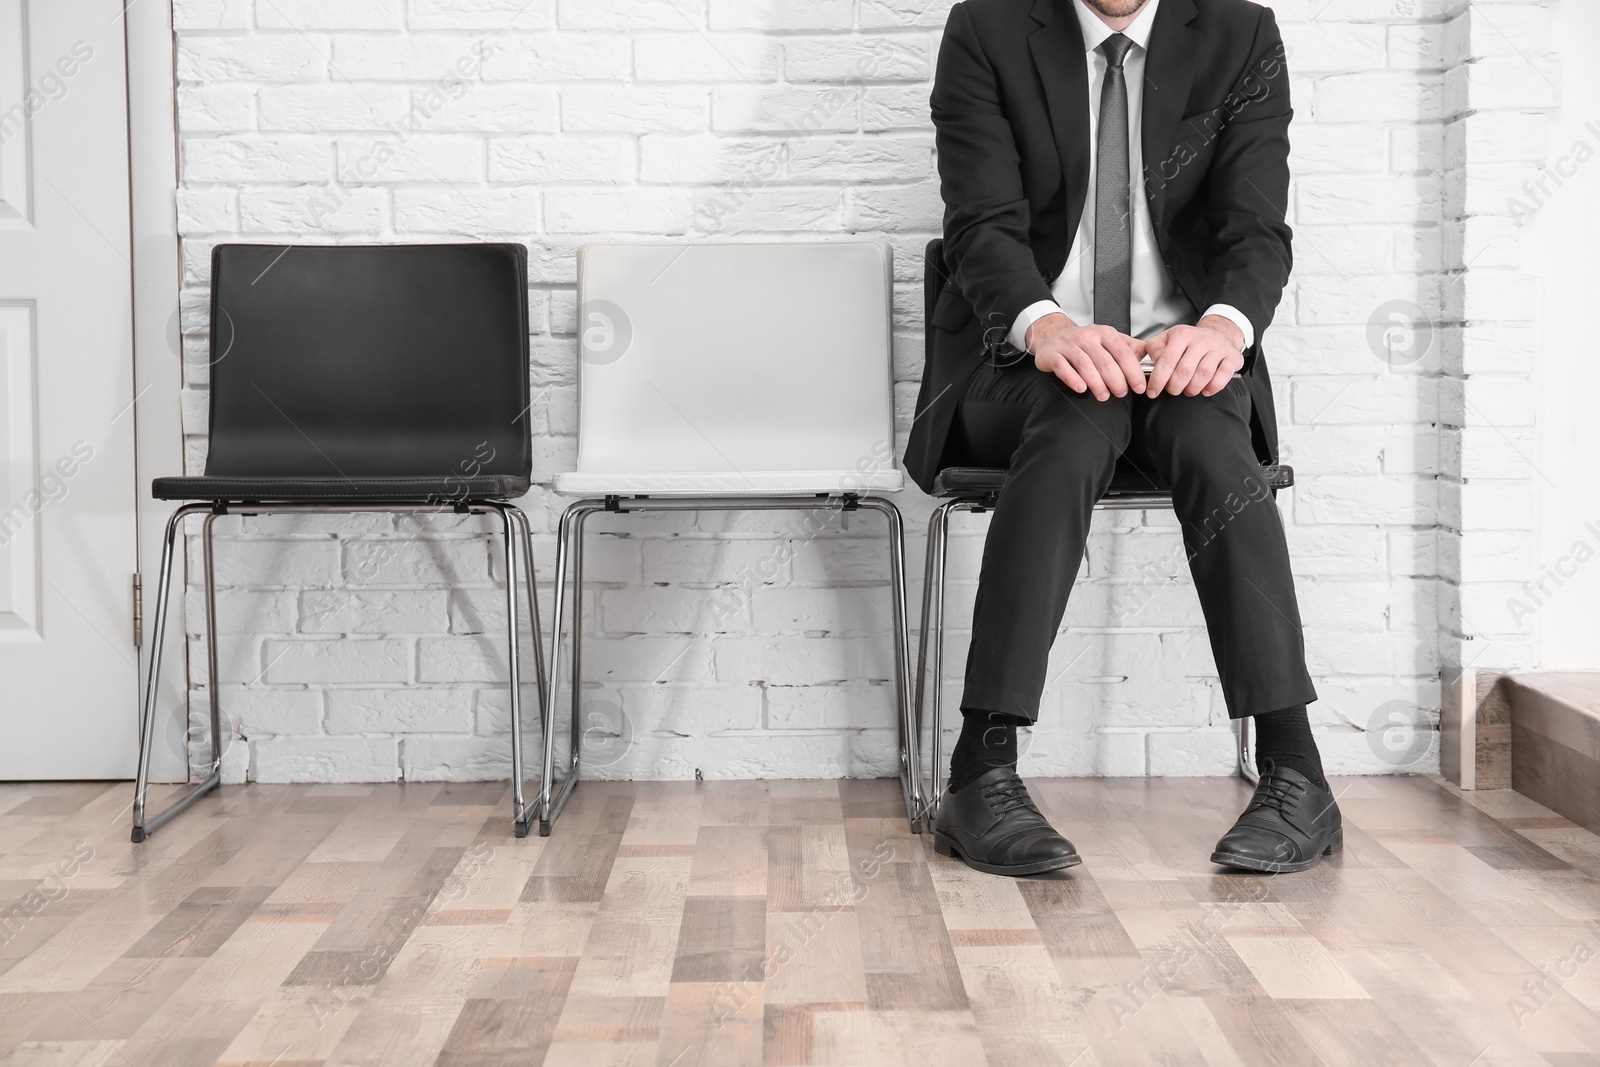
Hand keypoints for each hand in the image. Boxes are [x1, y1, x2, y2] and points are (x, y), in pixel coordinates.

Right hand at [1025, 313, 1145, 400]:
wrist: (1052, 334)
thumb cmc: (1083, 341)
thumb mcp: (1108, 339)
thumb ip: (1128, 347)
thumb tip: (1146, 355)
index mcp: (1104, 333)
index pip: (1122, 353)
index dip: (1133, 371)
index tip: (1139, 386)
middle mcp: (1087, 337)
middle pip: (1105, 361)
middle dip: (1116, 381)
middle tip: (1121, 393)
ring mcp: (1068, 345)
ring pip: (1085, 365)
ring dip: (1097, 384)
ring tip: (1103, 395)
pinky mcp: (1052, 354)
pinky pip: (1063, 368)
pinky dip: (1073, 379)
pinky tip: (1081, 389)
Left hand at [1143, 315, 1244, 397]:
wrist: (1218, 332)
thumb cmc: (1190, 340)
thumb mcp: (1167, 338)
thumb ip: (1155, 348)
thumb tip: (1152, 362)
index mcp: (1182, 335)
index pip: (1166, 361)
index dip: (1158, 380)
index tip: (1152, 391)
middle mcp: (1200, 340)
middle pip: (1184, 371)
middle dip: (1175, 387)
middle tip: (1173, 390)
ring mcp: (1218, 348)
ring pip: (1203, 375)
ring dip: (1193, 389)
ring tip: (1188, 390)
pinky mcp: (1232, 357)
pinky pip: (1223, 375)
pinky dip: (1213, 387)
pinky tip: (1206, 390)